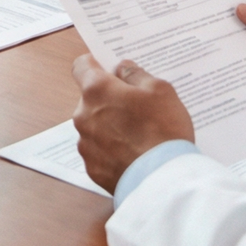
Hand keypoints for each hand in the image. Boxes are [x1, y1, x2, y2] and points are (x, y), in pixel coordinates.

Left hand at [71, 54, 194, 192]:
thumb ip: (135, 74)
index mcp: (97, 90)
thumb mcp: (160, 90)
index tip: (107, 68)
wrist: (163, 180)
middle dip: (108, 99)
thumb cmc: (163, 130)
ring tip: (138, 135)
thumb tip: (121, 68)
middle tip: (135, 107)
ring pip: (94, 126)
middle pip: (90, 99)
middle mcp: (83, 115)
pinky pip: (99, 151)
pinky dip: (111, 150)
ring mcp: (85, 144)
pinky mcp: (92, 168)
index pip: (81, 66)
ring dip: (109, 126)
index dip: (94, 64)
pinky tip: (133, 155)